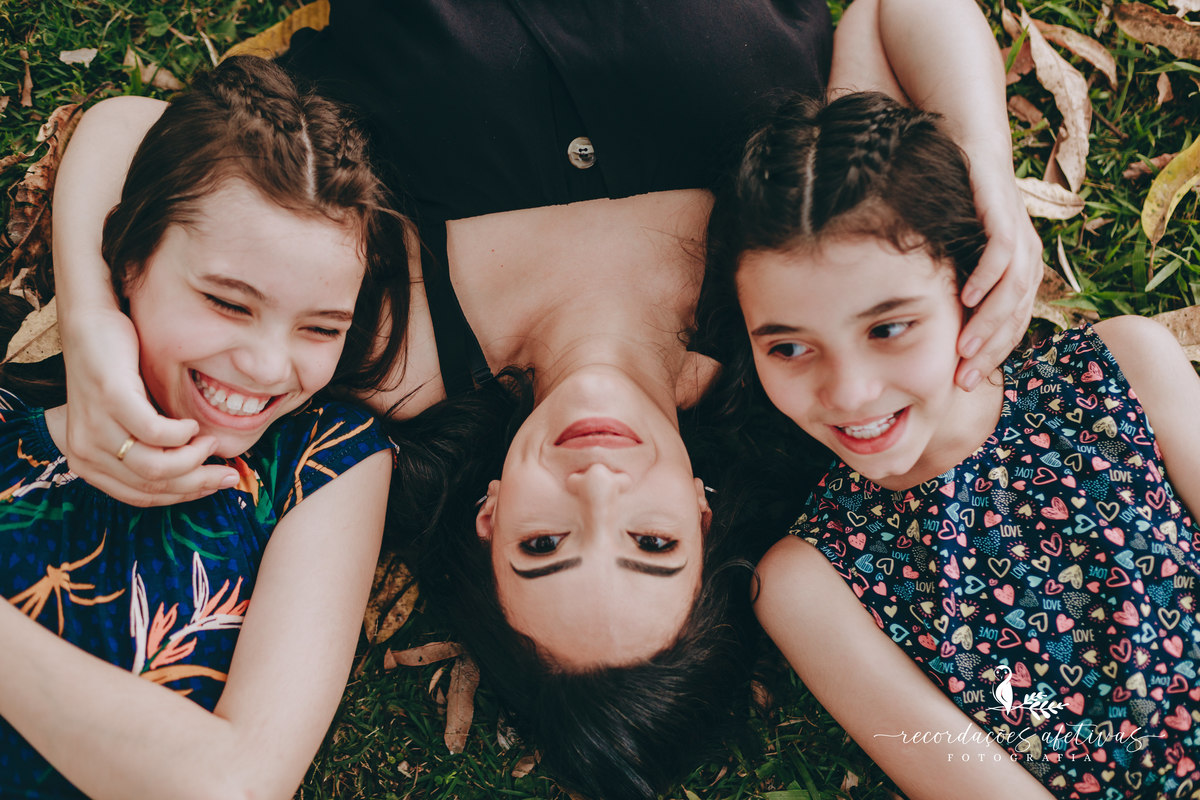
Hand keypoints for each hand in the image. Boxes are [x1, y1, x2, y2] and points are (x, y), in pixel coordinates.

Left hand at [60, 308, 238, 505]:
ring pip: (155, 467)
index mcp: (87, 463)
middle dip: (198, 482)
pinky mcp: (110, 399)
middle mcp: (85, 451)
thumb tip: (196, 472)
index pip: (142, 496)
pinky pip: (155, 432)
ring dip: (192, 457)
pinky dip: (182, 432)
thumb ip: (148, 449)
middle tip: (228, 473)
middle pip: (152, 485)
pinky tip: (192, 422)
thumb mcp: (126, 421)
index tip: (216, 485)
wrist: (91, 326)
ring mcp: (95, 426)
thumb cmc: (115, 374)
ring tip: (209, 441)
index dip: (184, 495)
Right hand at [956, 169, 1042, 389]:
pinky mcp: (1005, 214)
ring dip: (987, 324)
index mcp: (1020, 274)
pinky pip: (1002, 254)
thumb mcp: (959, 254)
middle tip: (962, 378)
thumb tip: (933, 329)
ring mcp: (1020, 236)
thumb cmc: (960, 205)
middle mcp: (1027, 259)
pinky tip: (965, 299)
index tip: (963, 381)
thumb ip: (957, 287)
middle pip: (1016, 317)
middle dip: (989, 352)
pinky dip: (986, 279)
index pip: (1012, 327)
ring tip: (963, 349)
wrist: (970, 148)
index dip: (991, 358)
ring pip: (1012, 292)